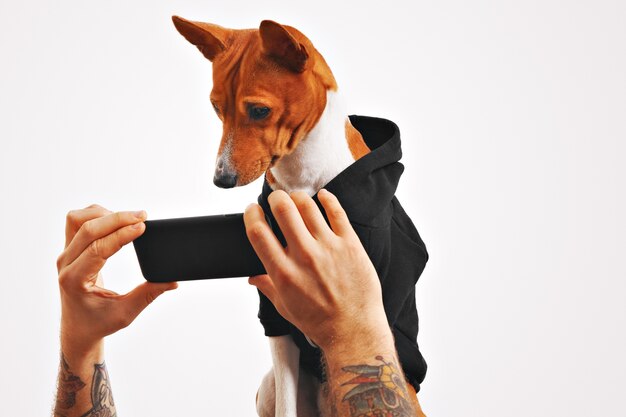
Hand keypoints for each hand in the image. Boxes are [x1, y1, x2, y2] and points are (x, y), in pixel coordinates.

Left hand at [56, 204, 176, 355]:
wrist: (77, 328)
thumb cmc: (98, 322)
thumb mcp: (126, 313)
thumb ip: (148, 295)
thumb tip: (172, 281)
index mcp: (75, 280)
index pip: (97, 248)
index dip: (121, 234)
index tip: (142, 226)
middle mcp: (66, 264)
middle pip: (87, 229)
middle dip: (117, 218)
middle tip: (142, 216)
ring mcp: (65, 254)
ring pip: (77, 220)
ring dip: (104, 214)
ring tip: (128, 220)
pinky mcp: (70, 249)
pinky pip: (77, 221)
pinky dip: (96, 215)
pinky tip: (115, 221)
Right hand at [244, 189, 389, 350]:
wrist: (354, 329)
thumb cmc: (320, 321)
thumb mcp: (285, 307)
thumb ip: (267, 287)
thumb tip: (252, 276)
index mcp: (283, 272)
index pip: (258, 232)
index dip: (251, 215)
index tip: (253, 211)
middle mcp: (304, 256)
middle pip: (283, 209)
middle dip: (275, 198)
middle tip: (276, 200)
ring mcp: (328, 248)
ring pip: (308, 206)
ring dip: (298, 197)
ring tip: (296, 200)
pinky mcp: (350, 244)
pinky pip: (337, 212)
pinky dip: (327, 199)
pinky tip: (322, 197)